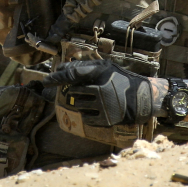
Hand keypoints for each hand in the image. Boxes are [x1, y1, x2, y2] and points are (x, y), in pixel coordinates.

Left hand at [38, 59, 152, 127]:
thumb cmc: (121, 81)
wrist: (142, 99)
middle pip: (73, 92)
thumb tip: (62, 67)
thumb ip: (85, 68)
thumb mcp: (105, 68)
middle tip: (87, 91)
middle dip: (75, 92)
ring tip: (95, 100)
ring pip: (78, 105)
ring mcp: (102, 105)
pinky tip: (99, 110)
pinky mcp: (105, 119)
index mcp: (100, 72)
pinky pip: (85, 118)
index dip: (57, 78)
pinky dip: (88, 114)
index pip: (72, 75)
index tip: (45, 81)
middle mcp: (100, 88)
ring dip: (81, 103)